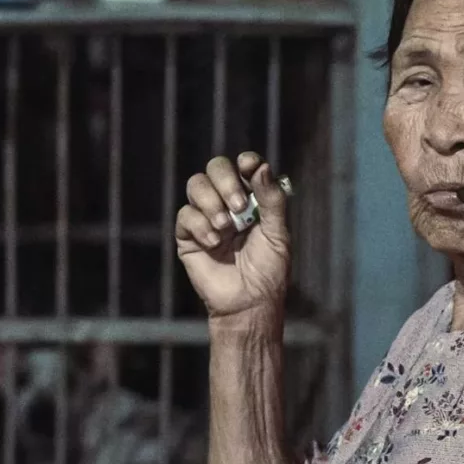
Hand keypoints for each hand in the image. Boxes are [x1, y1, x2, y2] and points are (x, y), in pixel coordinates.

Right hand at [174, 152, 290, 320]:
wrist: (249, 302)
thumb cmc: (268, 270)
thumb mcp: (277, 234)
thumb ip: (271, 200)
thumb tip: (261, 167)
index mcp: (252, 198)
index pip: (244, 167)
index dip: (245, 162)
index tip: (249, 166)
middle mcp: (227, 202)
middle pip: (216, 168)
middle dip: (226, 181)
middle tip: (239, 206)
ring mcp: (206, 217)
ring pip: (196, 185)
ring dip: (211, 201)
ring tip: (226, 227)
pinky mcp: (188, 235)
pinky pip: (185, 215)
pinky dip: (200, 225)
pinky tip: (214, 242)